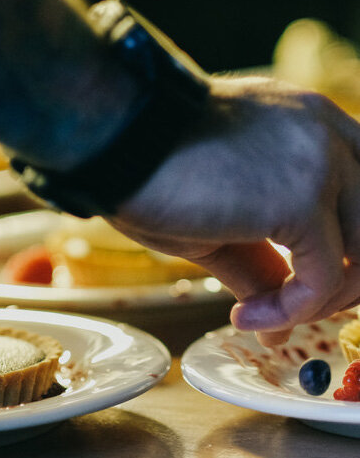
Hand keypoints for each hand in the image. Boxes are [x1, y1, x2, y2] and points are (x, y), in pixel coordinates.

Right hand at [108, 75, 359, 344]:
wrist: (120, 143)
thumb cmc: (152, 174)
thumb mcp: (218, 226)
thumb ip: (259, 267)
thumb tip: (272, 328)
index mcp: (315, 128)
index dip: (341, 253)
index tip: (295, 287)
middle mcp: (331, 136)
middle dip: (342, 285)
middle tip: (288, 311)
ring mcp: (324, 163)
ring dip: (320, 303)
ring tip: (262, 318)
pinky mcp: (303, 198)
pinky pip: (324, 278)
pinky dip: (292, 312)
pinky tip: (245, 318)